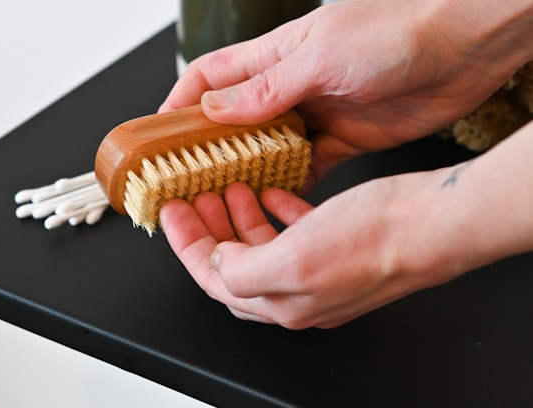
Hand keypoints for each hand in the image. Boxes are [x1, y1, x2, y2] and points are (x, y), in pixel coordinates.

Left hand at [159, 180, 454, 328]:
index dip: (186, 244)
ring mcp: (319, 271)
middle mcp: (298, 294)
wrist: (430, 225)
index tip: (171, 211)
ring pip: (263, 246)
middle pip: (234, 264)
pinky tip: (273, 190)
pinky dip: (276, 211)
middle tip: (193, 196)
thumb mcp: (293, 257)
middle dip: (209, 229)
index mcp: (282, 303)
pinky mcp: (338, 246)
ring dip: (240, 216)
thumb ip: (245, 268)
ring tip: (228, 186)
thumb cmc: (372, 240)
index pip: (214, 278)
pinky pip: (294, 231)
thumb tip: (219, 263)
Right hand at [161, 0, 532, 187]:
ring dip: (249, 168)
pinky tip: (279, 200)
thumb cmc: (394, 33)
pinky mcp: (343, 138)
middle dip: (209, 145)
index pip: (211, 78)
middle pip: (234, 118)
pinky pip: (307, 165)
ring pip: (268, 146)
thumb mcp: (318, 58)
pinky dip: (292, 183)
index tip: (159, 133)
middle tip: (189, 175)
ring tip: (228, 195)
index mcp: (275, 55)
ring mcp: (315, 113)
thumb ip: (266, 89)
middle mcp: (290, 86)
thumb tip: (215, 109)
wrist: (460, 50)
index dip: (181, 104)